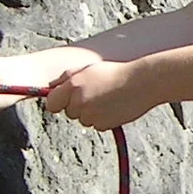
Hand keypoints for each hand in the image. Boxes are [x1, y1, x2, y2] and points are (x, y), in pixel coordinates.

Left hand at [43, 59, 159, 130]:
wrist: (142, 83)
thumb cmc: (116, 72)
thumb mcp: (88, 69)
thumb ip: (65, 78)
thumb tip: (50, 87)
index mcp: (73, 85)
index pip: (52, 103)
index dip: (58, 102)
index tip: (64, 100)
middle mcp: (79, 101)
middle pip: (69, 112)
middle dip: (78, 106)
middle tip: (94, 93)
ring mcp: (91, 115)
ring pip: (83, 119)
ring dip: (91, 112)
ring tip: (107, 98)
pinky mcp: (103, 124)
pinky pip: (97, 125)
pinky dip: (103, 119)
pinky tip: (113, 106)